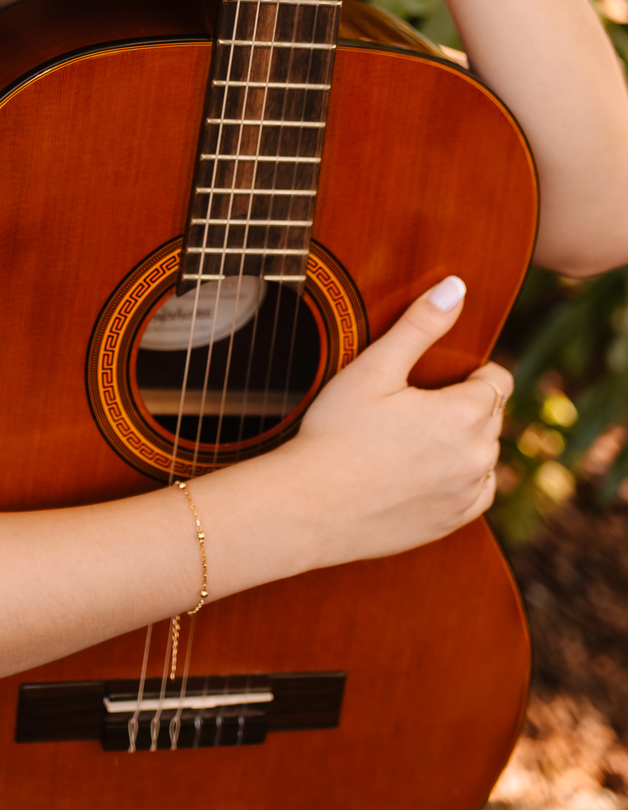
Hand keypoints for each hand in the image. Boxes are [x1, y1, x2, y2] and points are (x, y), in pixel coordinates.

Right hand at [279, 276, 509, 567]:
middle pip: (492, 416)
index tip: (435, 378)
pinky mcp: (453, 522)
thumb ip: (420, 325)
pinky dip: (461, 479)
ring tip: (412, 439)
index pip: (498, 380)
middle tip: (411, 407)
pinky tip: (423, 471)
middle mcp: (479, 456)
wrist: (310, 507)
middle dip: (464, 405)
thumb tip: (456, 286)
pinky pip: (477, 492)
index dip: (469, 372)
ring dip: (464, 442)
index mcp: (465, 414)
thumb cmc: (336, 432)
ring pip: (486, 454)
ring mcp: (468, 494)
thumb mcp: (374, 369)